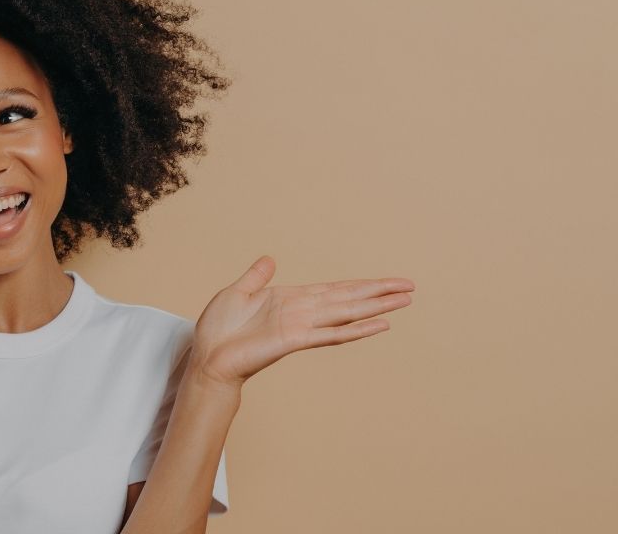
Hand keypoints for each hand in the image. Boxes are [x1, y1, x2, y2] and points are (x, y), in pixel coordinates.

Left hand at [189, 256, 415, 389]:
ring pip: (347, 313)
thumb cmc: (218, 329)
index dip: (360, 284)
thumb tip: (269, 259)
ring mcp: (302, 326)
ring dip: (376, 307)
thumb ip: (256, 277)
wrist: (207, 357)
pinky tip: (380, 325)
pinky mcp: (295, 340)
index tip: (386, 281)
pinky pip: (331, 334)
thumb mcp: (237, 292)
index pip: (334, 289)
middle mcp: (302, 312)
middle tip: (410, 287)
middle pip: (349, 299)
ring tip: (404, 301)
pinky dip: (356, 329)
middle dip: (379, 292)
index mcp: (291, 299)